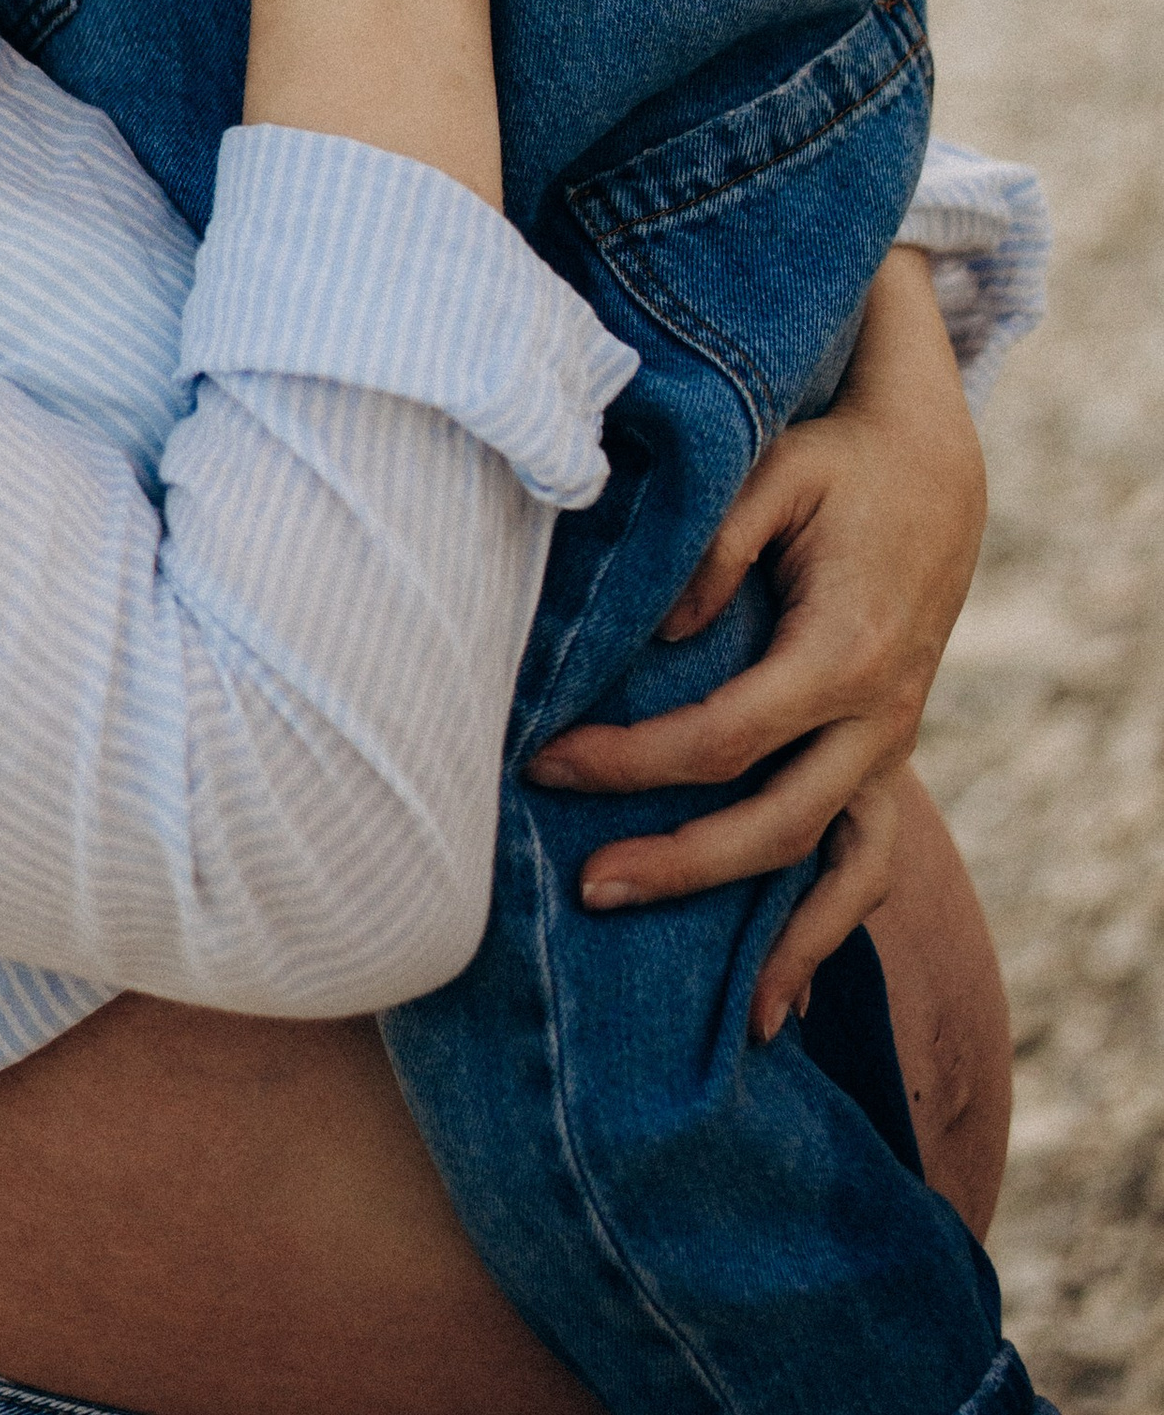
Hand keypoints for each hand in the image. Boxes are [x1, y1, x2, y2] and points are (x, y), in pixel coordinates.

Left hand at [525, 249, 986, 1039]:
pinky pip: (866, 863)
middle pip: (775, 824)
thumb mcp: (776, 473)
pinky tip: (781, 997)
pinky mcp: (885, 758)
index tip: (545, 763)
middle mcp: (878, 720)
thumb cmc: (838, 464)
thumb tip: (659, 636)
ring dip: (783, 941)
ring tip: (724, 1015)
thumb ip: (717, 545)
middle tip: (586, 887)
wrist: (933, 471)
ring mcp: (891, 748)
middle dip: (681, 865)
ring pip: (843, 871)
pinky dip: (830, 931)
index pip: (721, 737)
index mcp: (842, 653)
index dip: (630, 761)